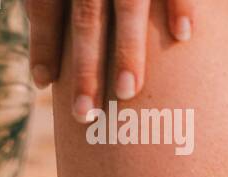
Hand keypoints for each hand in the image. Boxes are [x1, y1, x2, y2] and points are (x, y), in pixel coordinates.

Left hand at [28, 1, 194, 120]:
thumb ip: (47, 1)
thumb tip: (43, 67)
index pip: (46, 2)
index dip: (43, 43)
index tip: (43, 82)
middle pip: (87, 15)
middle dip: (84, 65)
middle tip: (82, 114)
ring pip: (129, 2)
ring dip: (127, 49)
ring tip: (127, 92)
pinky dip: (180, 4)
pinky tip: (184, 36)